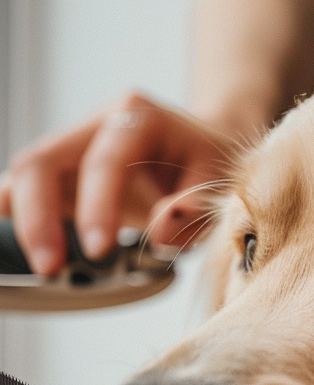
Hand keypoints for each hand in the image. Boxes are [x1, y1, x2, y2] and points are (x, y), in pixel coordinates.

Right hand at [0, 92, 235, 273]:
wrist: (206, 149)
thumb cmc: (212, 167)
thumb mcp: (221, 186)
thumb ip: (195, 210)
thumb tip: (160, 233)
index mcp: (140, 118)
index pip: (105, 160)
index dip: (96, 206)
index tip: (98, 250)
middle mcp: (98, 125)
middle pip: (43, 160)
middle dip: (39, 217)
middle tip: (51, 267)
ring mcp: (75, 147)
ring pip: (27, 175)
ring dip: (24, 222)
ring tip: (43, 266)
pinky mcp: (65, 173)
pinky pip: (27, 189)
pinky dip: (19, 216)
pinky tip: (24, 246)